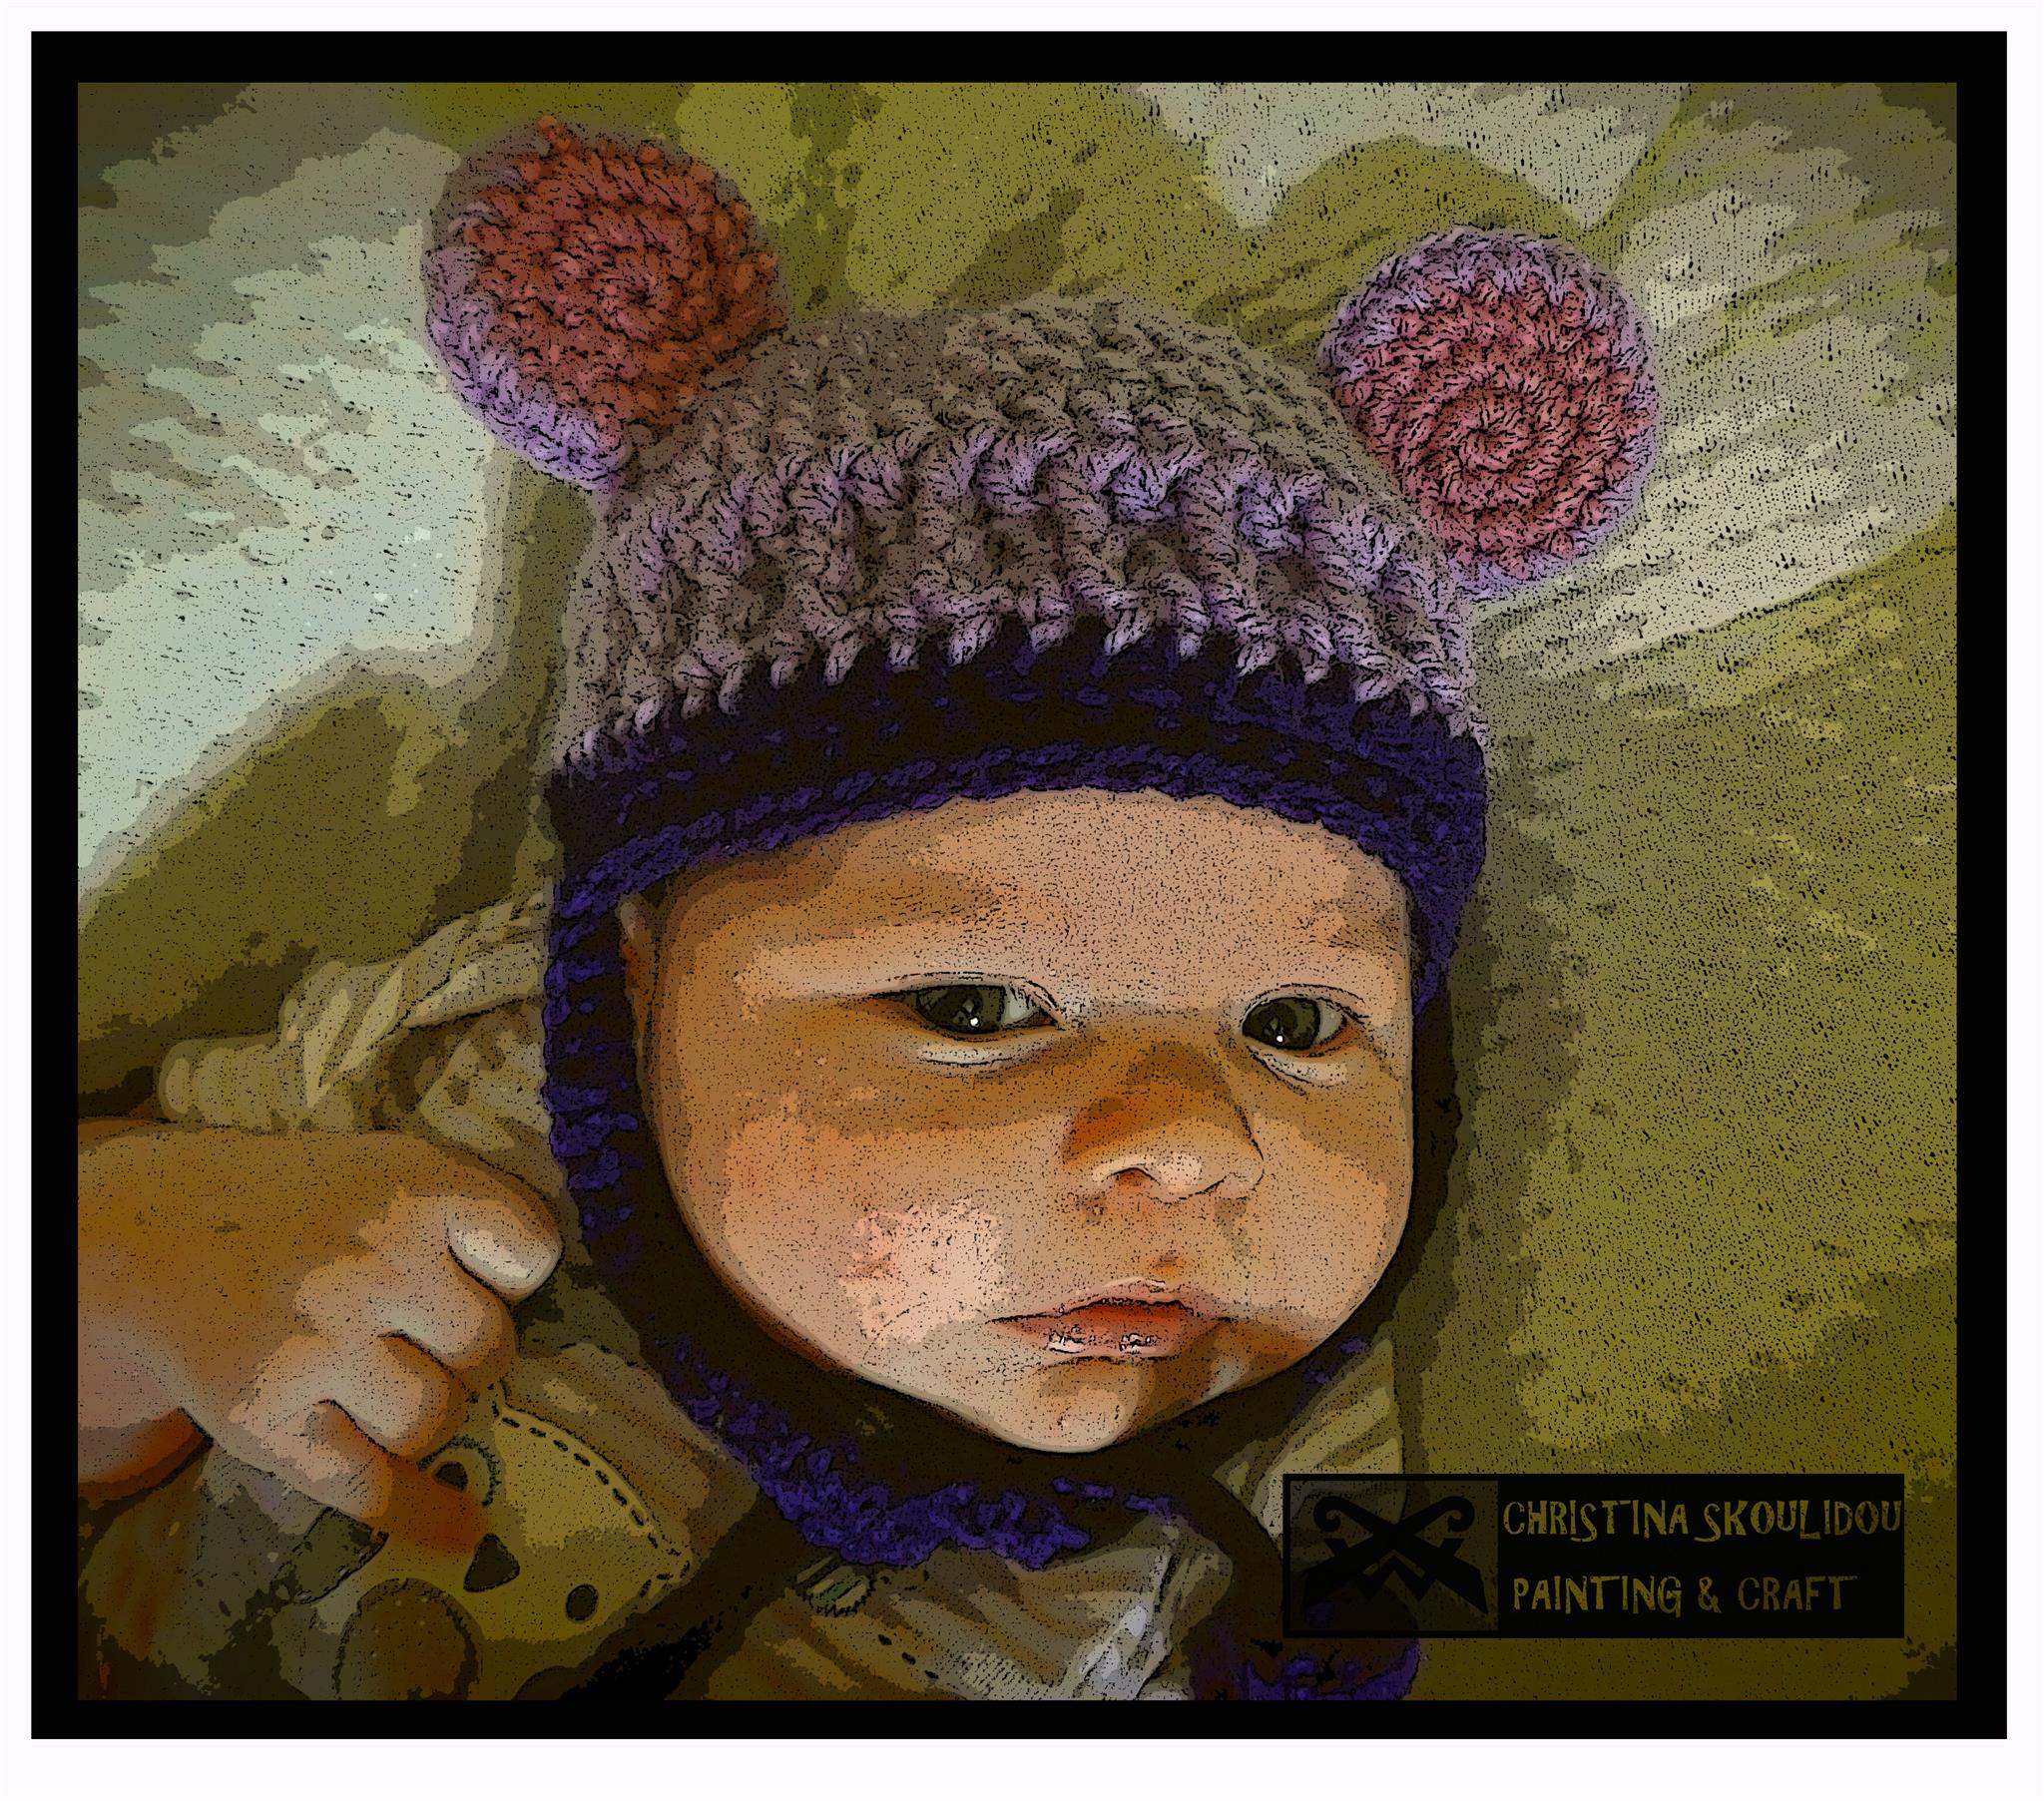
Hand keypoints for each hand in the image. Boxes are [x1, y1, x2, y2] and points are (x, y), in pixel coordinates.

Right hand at [79, 1125, 561, 1551]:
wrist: (168, 1237)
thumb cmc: (313, 1212)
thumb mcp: (392, 1171)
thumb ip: (468, 1219)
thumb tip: (554, 1306)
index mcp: (411, 1192)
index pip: (529, 1251)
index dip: (514, 1274)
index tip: (486, 1276)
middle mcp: (369, 1265)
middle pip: (488, 1347)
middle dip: (469, 1351)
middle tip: (423, 1336)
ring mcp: (318, 1346)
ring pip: (438, 1418)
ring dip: (430, 1412)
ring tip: (389, 1382)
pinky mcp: (269, 1419)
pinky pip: (374, 1487)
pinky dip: (424, 1515)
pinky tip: (459, 1528)